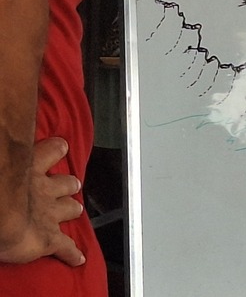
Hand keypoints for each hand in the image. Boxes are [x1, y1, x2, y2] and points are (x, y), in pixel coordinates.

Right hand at [0, 138, 84, 265]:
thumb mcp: (2, 164)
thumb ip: (5, 164)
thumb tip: (0, 150)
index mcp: (28, 169)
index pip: (48, 151)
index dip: (55, 149)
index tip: (61, 146)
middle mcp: (44, 189)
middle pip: (66, 183)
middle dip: (69, 184)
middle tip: (71, 185)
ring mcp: (50, 214)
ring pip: (71, 208)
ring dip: (72, 209)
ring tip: (75, 209)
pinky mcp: (50, 240)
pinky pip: (66, 248)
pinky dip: (72, 254)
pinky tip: (78, 259)